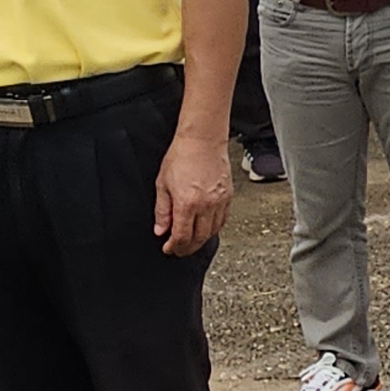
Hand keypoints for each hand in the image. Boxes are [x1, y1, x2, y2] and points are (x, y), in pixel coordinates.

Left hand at [154, 128, 232, 256]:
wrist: (202, 140)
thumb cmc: (181, 156)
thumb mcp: (162, 184)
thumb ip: (162, 210)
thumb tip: (161, 230)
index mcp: (187, 203)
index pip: (182, 236)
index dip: (174, 247)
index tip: (168, 249)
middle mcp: (206, 205)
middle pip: (198, 238)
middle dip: (187, 248)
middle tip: (179, 250)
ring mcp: (219, 202)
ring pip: (212, 232)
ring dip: (201, 240)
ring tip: (191, 241)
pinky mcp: (228, 196)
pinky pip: (222, 220)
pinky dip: (213, 228)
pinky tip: (205, 228)